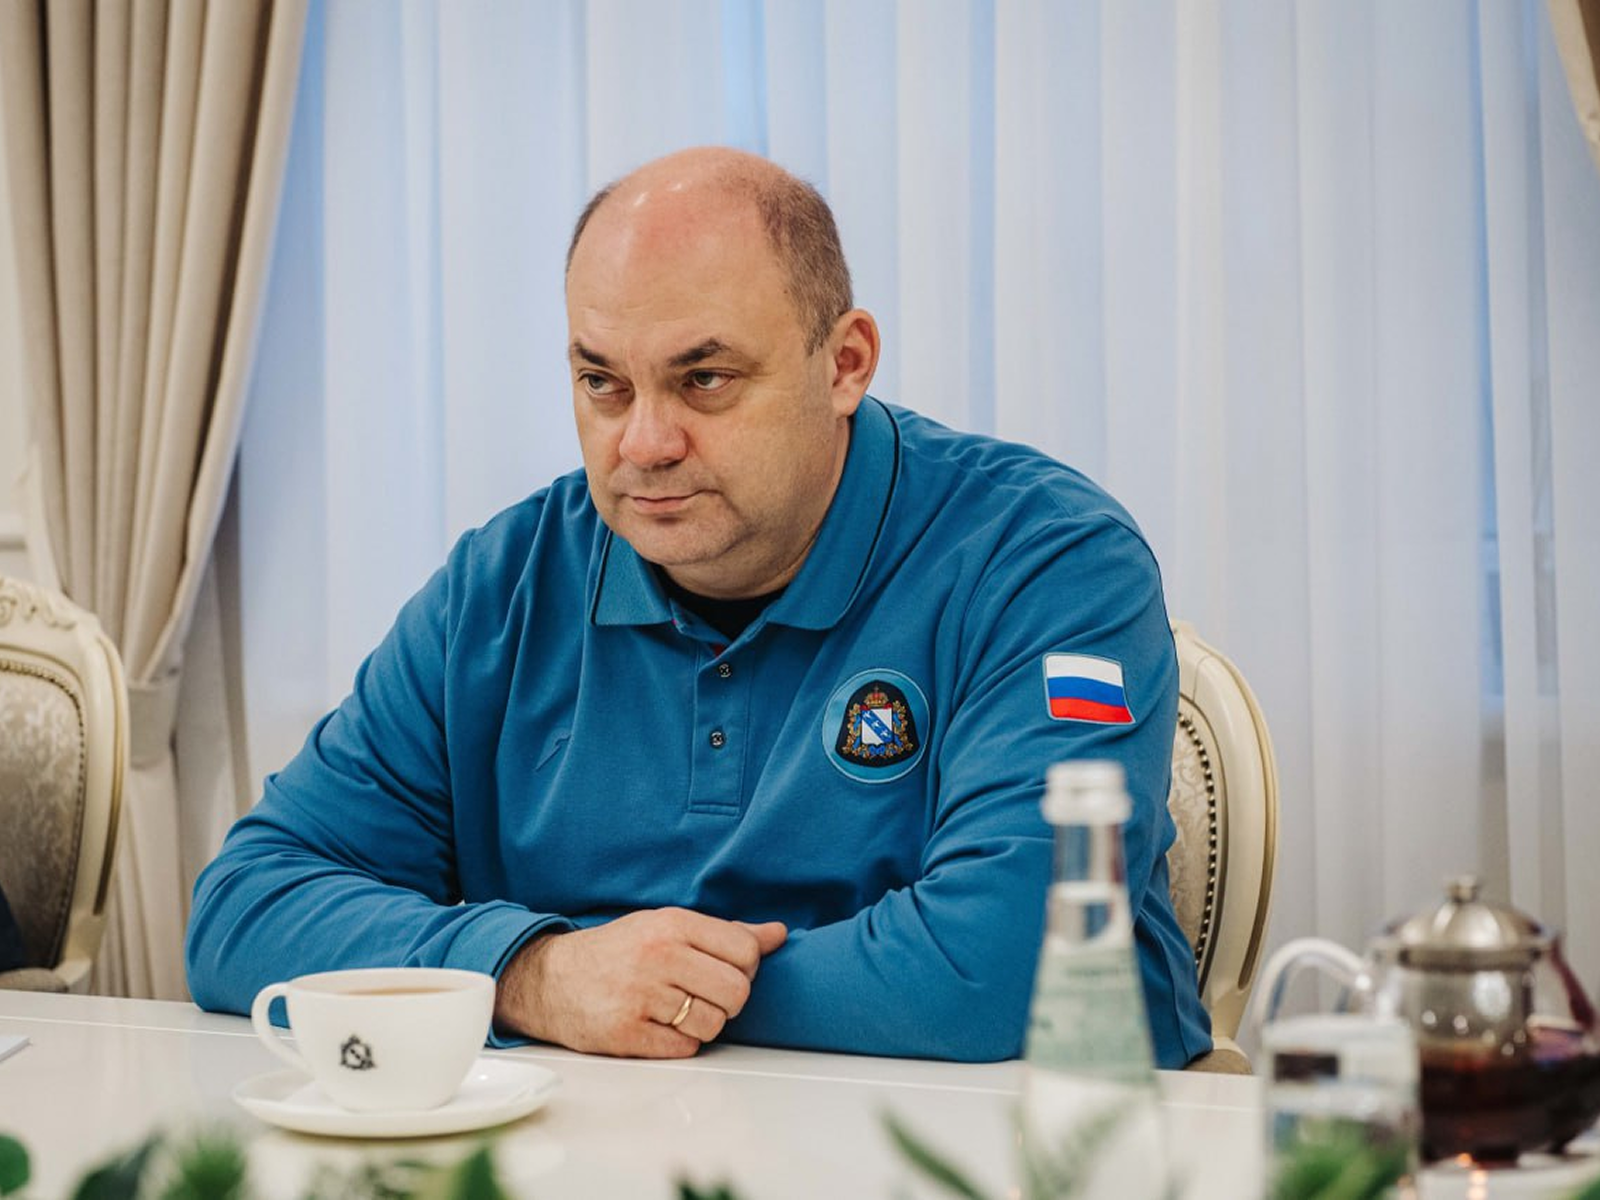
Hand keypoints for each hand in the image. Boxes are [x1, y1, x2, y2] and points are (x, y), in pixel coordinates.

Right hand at [493, 908, 787, 1057]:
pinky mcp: (626, 1032)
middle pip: (736, 992)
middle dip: (728, 1000)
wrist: (550, 979)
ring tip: (678, 1010)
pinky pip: (684, 1048)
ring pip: (714, 1023)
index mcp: (672, 924)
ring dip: (703, 1024)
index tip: (724, 970)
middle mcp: (658, 956)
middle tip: (704, 995)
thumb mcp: (667, 927)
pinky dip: (679, 1042)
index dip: (744, 968)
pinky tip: (659, 1026)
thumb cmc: (618, 951)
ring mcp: (641, 996)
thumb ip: (725, 932)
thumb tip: (778, 934)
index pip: (745, 952)